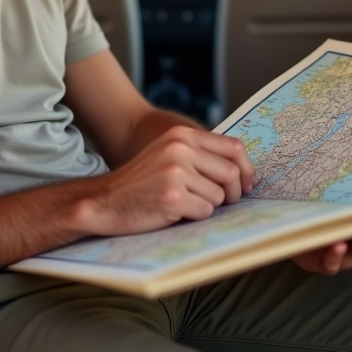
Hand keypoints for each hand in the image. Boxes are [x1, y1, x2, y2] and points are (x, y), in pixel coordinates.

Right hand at [77, 125, 253, 235]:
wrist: (104, 200)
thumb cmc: (141, 182)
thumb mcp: (169, 154)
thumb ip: (200, 154)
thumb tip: (241, 168)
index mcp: (182, 135)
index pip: (233, 147)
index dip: (246, 168)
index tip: (247, 184)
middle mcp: (180, 149)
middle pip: (231, 173)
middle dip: (233, 193)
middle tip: (224, 203)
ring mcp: (175, 172)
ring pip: (219, 196)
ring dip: (207, 206)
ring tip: (185, 204)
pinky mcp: (172, 197)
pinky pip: (204, 211)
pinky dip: (194, 216)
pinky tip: (175, 212)